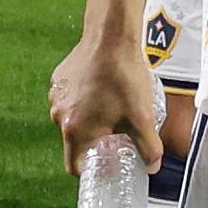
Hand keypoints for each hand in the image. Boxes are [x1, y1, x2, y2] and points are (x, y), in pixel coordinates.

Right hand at [46, 34, 163, 175]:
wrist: (110, 36)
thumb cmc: (124, 77)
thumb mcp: (143, 117)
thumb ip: (149, 148)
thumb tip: (152, 167)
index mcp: (74, 130)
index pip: (75, 167)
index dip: (93, 171)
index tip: (108, 164)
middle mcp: (58, 116)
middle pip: (75, 143)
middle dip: (95, 144)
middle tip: (117, 135)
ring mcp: (56, 97)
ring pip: (73, 121)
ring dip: (89, 121)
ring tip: (113, 109)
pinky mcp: (58, 81)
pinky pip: (70, 101)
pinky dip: (84, 102)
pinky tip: (103, 90)